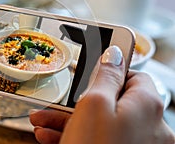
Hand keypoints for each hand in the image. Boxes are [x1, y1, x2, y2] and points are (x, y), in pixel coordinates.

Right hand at [30, 46, 174, 143]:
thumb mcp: (95, 104)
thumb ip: (106, 75)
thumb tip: (114, 53)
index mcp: (146, 107)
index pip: (133, 76)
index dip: (109, 70)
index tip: (90, 69)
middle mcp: (146, 128)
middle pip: (108, 102)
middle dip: (76, 101)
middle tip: (56, 101)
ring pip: (98, 123)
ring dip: (66, 120)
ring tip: (41, 121)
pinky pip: (95, 140)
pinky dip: (72, 136)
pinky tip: (48, 136)